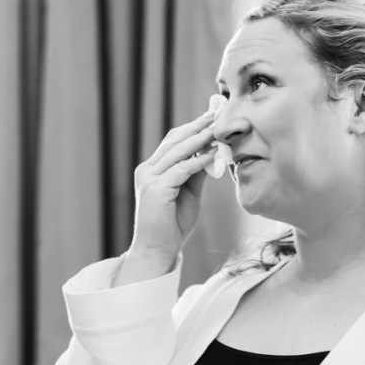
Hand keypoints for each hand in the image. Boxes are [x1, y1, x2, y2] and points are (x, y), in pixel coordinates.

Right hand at [128, 107, 218, 262]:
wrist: (157, 251)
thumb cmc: (172, 226)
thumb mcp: (188, 193)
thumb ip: (196, 173)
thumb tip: (211, 152)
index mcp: (151, 169)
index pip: (172, 141)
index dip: (192, 127)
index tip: (212, 116)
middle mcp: (147, 170)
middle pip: (174, 140)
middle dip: (197, 126)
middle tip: (217, 113)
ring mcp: (149, 179)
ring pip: (177, 151)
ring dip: (200, 138)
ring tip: (218, 128)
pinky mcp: (156, 189)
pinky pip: (181, 169)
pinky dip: (198, 160)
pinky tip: (213, 154)